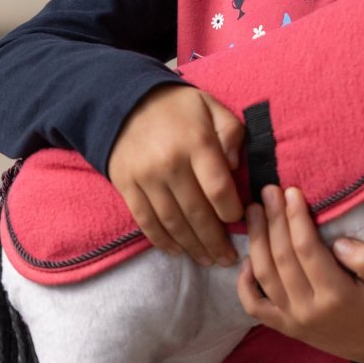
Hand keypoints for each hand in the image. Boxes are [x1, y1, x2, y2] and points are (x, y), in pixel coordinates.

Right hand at [107, 83, 244, 265]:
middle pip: (197, 213)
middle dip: (215, 240)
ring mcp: (146, 178)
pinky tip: (178, 252)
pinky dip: (162, 241)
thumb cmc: (177, 107)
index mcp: (196, 142)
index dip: (232, 211)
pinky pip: (146, 221)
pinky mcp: (126, 186)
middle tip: (229, 258)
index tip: (240, 220)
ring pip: (173, 222)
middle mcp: (170, 163)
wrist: (123, 102)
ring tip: (208, 260)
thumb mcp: (211, 106)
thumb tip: (236, 166)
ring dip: (192, 247)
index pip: (218, 188)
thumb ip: (231, 132)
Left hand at [238, 185, 363, 362]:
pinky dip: (244, 284)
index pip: (306, 249)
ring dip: (256, 240)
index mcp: (335, 296)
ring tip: (253, 211)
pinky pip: (255, 306)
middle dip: (273, 220)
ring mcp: (293, 320)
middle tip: (267, 191)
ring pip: (265, 276)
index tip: (292, 192)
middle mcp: (308, 309)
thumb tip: (339, 242)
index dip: (296, 218)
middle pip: (281, 257)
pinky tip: (246, 258)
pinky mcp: (285, 327)